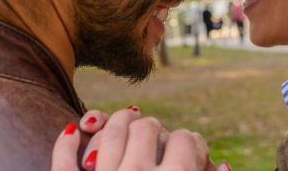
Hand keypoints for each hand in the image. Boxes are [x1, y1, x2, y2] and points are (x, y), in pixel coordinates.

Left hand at [51, 107, 230, 170]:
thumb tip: (223, 164)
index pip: (187, 140)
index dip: (192, 144)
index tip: (190, 154)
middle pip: (148, 126)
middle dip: (155, 130)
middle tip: (158, 145)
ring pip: (109, 128)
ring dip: (116, 123)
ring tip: (124, 128)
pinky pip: (63, 158)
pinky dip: (66, 141)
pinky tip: (74, 130)